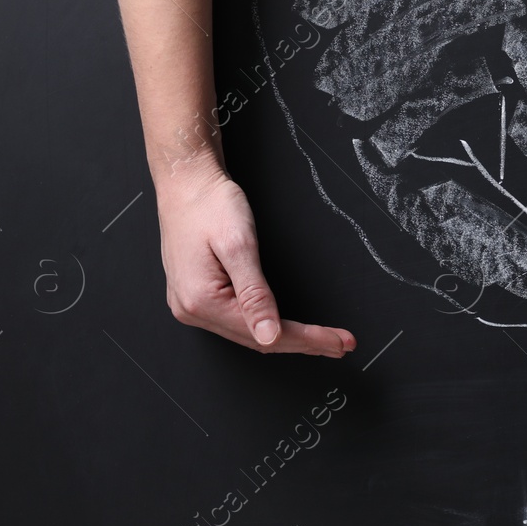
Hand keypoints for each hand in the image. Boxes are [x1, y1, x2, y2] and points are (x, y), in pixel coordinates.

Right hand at [156, 168, 356, 356]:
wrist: (186, 182)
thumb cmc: (210, 204)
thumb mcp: (239, 246)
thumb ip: (255, 295)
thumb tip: (268, 335)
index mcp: (200, 302)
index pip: (266, 335)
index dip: (307, 340)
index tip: (339, 342)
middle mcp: (191, 310)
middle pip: (257, 339)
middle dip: (303, 342)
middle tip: (340, 344)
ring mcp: (190, 305)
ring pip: (247, 334)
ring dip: (286, 338)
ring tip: (322, 339)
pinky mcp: (195, 295)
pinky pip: (236, 321)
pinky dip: (265, 326)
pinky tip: (285, 328)